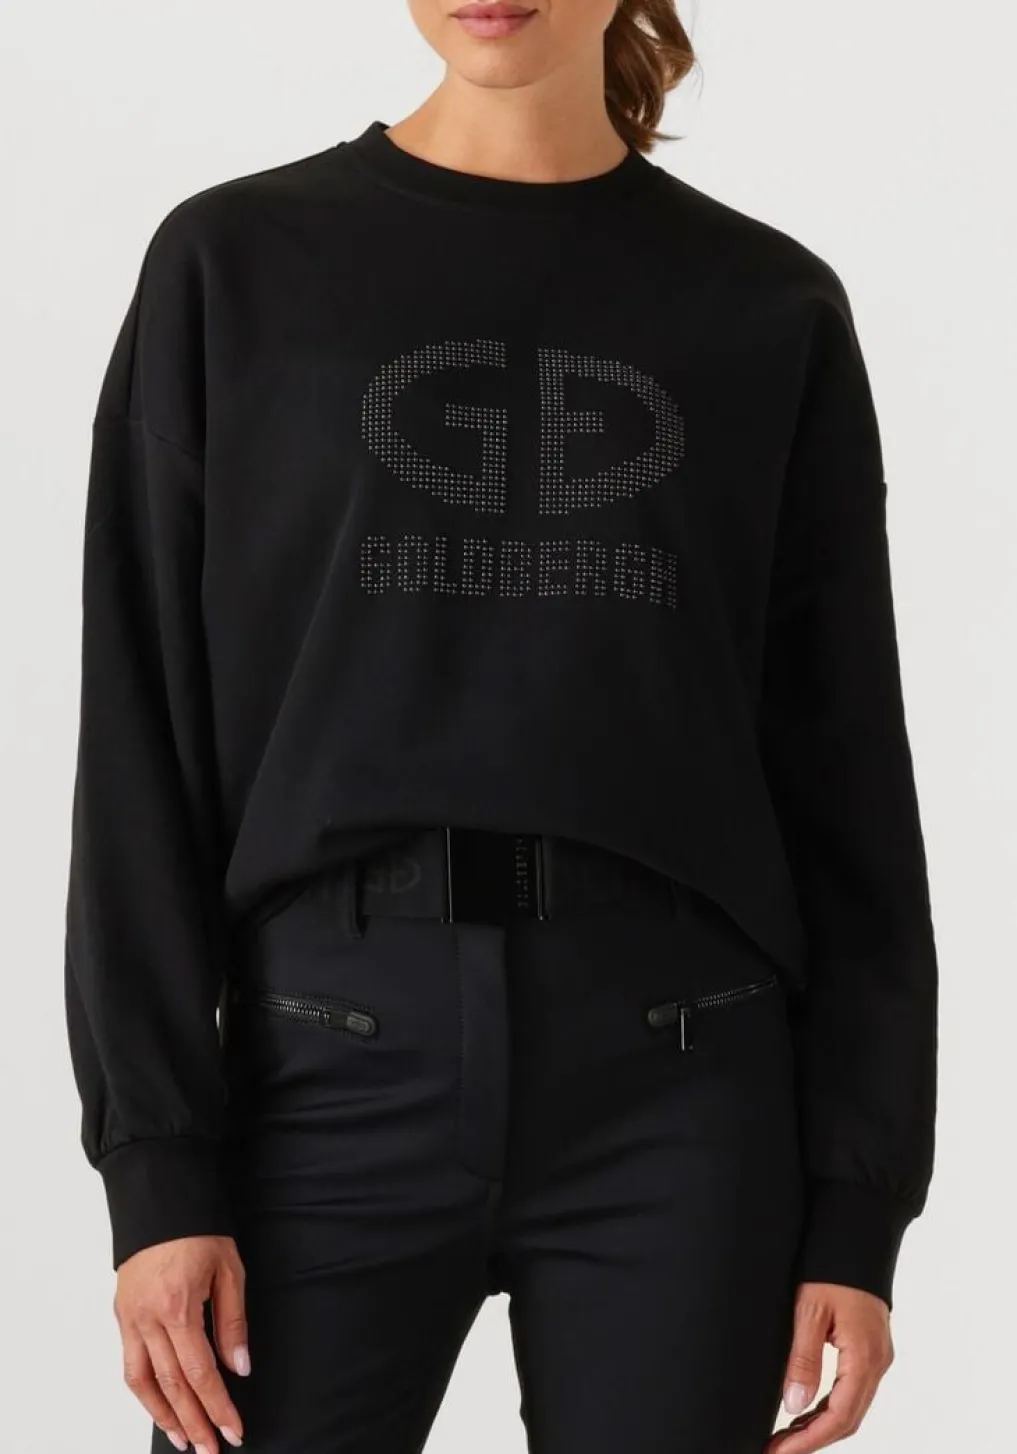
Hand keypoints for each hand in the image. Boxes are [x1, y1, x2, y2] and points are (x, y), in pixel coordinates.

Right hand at [113, 1235, 249, 1452]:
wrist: (161, 1198)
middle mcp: (148, 1319)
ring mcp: (130, 1318)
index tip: (233, 1431)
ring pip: (143, 1382)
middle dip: (193, 1422)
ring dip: (163, 1416)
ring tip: (184, 1440)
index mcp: (179, 1308)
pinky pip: (129, 1363)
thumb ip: (233, 1323)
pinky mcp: (122, 1314)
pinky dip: (144, 1391)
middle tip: (210, 1449)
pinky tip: (160, 1405)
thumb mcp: (229, 1270)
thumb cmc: (199, 1229)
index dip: (217, 1407)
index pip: (200, 1373)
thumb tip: (239, 1368)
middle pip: (171, 1386)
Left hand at [766, 1282, 893, 1452]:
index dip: (808, 1441)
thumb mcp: (809, 1311)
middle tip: (777, 1449)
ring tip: (786, 1436)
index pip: (839, 1417)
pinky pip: (853, 1390)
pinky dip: (830, 1407)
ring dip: (820, 1426)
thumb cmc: (832, 1267)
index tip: (779, 1452)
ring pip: (851, 1407)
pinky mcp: (870, 1349)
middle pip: (848, 1419)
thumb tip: (793, 1405)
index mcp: (865, 1358)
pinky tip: (806, 1410)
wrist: (857, 1235)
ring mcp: (876, 1357)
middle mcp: (877, 1363)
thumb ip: (803, 1359)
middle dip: (813, 1440)